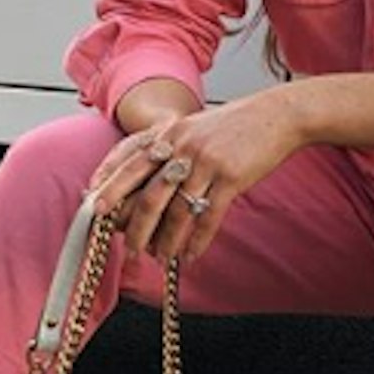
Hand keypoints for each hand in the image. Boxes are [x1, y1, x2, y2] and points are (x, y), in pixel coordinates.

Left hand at [86, 90, 303, 264]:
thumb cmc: (236, 126)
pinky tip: (190, 256)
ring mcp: (206, 162)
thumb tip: (148, 184)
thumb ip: (170, 149)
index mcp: (169, 133)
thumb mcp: (195, 128)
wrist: (278, 115)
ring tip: (162, 258)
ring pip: (177, 211)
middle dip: (135, 229)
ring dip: (167, 241)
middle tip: (129, 251)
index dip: (109, 188)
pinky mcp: (230, 176)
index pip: (129, 164)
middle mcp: (182, 146)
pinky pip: (208, 216)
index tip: (94, 211)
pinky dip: (197, 241)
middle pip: (148, 195)